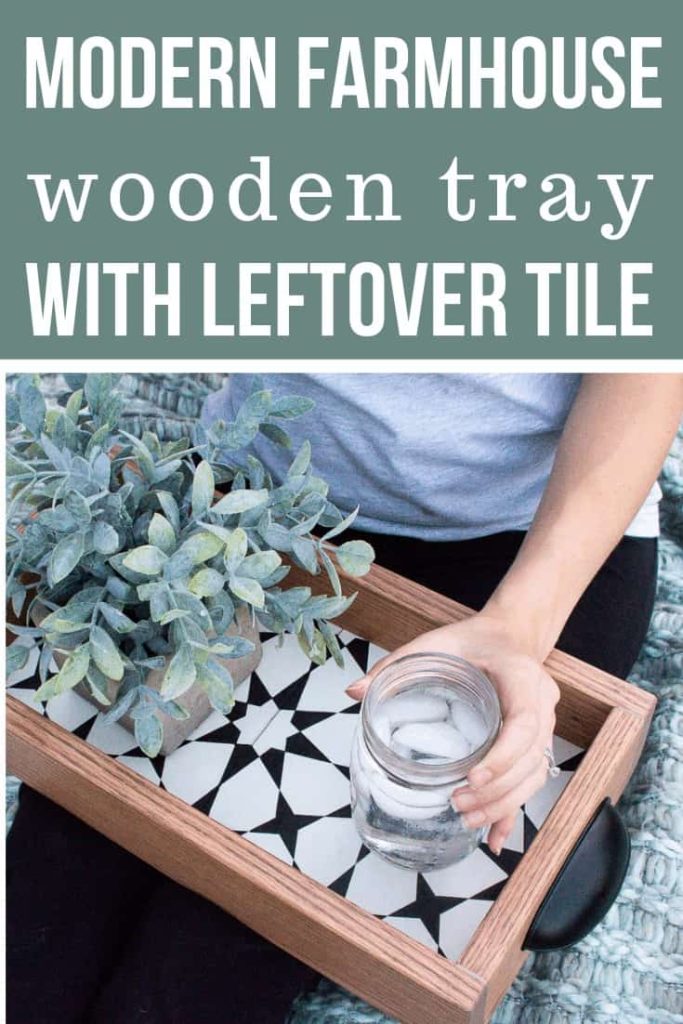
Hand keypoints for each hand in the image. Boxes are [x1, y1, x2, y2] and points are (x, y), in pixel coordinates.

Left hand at [345, 613, 559, 855]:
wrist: (509, 635)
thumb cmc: (473, 640)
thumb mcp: (434, 643)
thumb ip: (396, 666)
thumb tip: (355, 691)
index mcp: (522, 677)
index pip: (524, 723)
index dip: (503, 756)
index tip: (473, 777)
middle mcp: (542, 703)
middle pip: (531, 758)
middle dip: (497, 790)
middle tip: (458, 804)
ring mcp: (545, 725)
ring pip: (534, 775)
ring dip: (503, 804)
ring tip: (467, 818)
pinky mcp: (536, 742)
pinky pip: (531, 781)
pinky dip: (512, 810)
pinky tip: (494, 838)